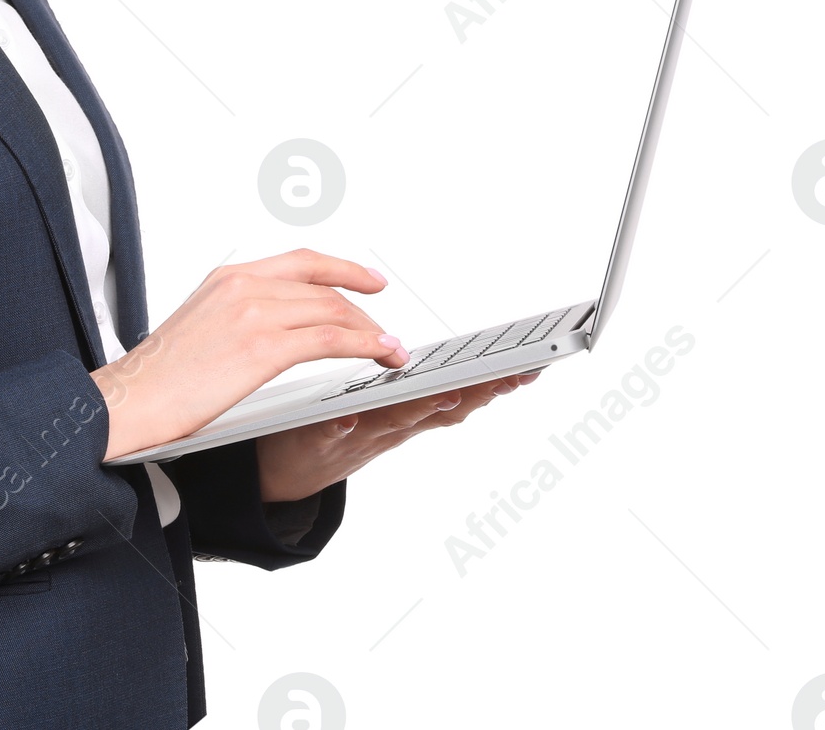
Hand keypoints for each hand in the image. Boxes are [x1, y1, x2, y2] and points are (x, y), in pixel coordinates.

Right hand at [92, 249, 407, 461]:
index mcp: (227, 278)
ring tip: (392, 350)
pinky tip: (380, 354)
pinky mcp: (262, 346)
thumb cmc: (159, 377)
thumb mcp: (199, 326)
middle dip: (363, 309)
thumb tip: (266, 331)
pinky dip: (363, 344)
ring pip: (331, 310)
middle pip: (322, 287)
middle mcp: (243, 285)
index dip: (342, 268)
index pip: (300, 262)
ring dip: (370, 331)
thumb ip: (235, 316)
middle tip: (385, 332)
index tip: (368, 280)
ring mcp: (253, 312)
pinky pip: (329, 338)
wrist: (130, 400)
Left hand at [254, 371, 543, 502]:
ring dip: (421, 408)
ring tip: (445, 393)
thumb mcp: (390, 408)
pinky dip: (342, 426)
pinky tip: (347, 415)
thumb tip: (463, 356)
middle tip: (507, 376)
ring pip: (396, 420)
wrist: (291, 470)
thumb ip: (420, 383)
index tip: (533, 365)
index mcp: (408, 408)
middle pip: (440, 408)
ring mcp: (359, 435)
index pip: (459, 391)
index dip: (495, 380)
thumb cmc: (342, 426)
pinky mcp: (318, 440)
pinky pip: (330, 433)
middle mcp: (392, 424)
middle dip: (475, 392)